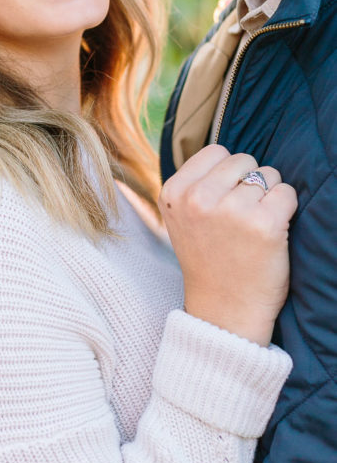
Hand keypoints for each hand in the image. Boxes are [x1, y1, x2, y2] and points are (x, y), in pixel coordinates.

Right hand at [159, 144, 297, 345]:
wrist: (224, 311)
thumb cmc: (209, 260)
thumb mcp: (182, 218)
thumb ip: (195, 184)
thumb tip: (225, 155)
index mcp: (174, 193)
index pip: (216, 151)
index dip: (228, 174)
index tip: (223, 201)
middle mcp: (198, 198)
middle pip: (243, 159)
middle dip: (249, 182)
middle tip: (241, 216)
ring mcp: (231, 210)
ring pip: (268, 175)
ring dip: (268, 196)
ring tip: (254, 226)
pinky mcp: (264, 224)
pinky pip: (287, 193)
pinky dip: (286, 209)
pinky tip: (272, 232)